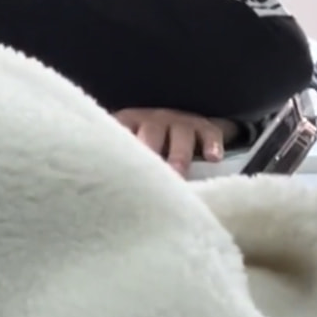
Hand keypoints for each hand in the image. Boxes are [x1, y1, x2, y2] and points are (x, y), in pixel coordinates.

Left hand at [113, 108, 238, 175]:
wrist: (181, 128)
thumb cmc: (146, 149)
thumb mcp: (128, 149)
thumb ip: (119, 164)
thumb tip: (104, 196)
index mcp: (129, 123)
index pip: (120, 135)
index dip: (120, 153)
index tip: (117, 173)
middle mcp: (153, 120)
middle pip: (150, 134)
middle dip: (149, 155)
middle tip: (147, 178)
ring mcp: (180, 122)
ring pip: (180, 136)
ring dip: (179, 155)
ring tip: (178, 173)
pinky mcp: (205, 127)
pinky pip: (209, 134)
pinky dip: (212, 145)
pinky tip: (213, 158)